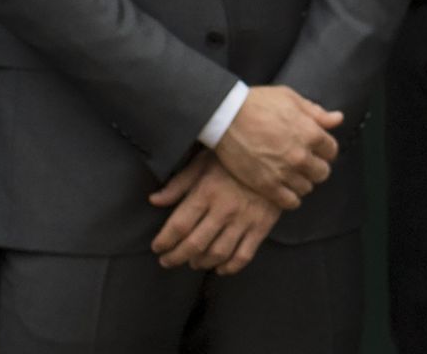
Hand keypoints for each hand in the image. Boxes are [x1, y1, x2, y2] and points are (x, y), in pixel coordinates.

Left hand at [148, 152, 280, 274]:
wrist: (273, 158)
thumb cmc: (231, 160)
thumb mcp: (202, 163)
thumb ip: (178, 184)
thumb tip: (154, 201)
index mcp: (206, 192)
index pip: (179, 225)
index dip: (164, 241)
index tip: (157, 247)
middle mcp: (224, 209)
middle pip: (195, 244)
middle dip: (176, 257)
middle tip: (167, 262)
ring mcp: (244, 220)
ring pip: (217, 253)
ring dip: (201, 263)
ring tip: (192, 262)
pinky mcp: (261, 227)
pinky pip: (244, 256)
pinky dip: (230, 267)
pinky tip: (220, 268)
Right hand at [213, 85, 340, 209]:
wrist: (225, 116)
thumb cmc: (257, 103)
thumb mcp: (290, 98)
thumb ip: (316, 112)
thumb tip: (338, 119)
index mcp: (310, 133)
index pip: (332, 150)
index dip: (324, 149)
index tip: (316, 149)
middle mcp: (301, 156)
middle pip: (322, 172)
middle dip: (316, 166)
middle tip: (304, 162)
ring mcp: (284, 173)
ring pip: (307, 188)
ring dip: (302, 181)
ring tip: (291, 173)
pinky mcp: (267, 186)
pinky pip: (290, 202)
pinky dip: (291, 197)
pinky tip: (284, 188)